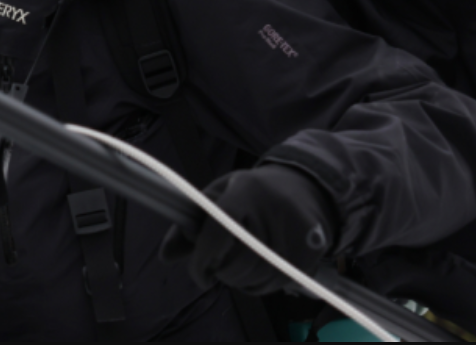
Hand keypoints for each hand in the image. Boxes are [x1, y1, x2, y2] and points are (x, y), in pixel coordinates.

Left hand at [161, 164, 338, 295]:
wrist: (304, 188)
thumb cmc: (252, 193)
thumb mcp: (219, 194)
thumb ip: (189, 224)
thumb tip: (165, 255)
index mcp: (246, 192)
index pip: (221, 230)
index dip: (204, 258)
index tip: (198, 273)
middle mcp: (274, 212)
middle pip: (240, 262)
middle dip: (221, 272)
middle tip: (216, 267)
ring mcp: (296, 235)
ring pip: (257, 279)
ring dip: (239, 280)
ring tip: (236, 264)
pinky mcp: (310, 255)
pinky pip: (275, 285)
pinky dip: (259, 284)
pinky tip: (256, 269)